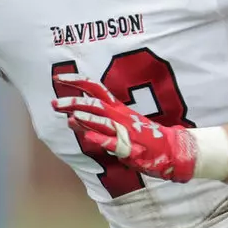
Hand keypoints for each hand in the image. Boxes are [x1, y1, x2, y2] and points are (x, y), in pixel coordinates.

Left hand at [52, 73, 197, 182]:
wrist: (172, 150)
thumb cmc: (141, 138)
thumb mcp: (115, 128)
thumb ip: (92, 124)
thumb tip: (69, 119)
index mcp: (117, 109)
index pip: (95, 88)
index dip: (76, 81)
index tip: (58, 77)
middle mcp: (120, 116)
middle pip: (95, 105)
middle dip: (74, 103)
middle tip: (55, 103)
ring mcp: (126, 132)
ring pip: (105, 122)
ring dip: (88, 119)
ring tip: (71, 117)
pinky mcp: (131, 149)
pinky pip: (115, 143)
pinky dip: (103, 140)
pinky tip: (89, 138)